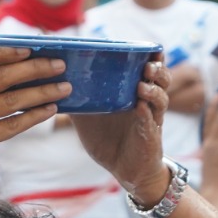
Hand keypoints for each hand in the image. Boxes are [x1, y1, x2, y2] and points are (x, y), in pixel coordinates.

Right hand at [0, 45, 66, 194]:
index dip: (6, 51)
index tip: (29, 48)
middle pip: (3, 76)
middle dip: (36, 68)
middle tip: (59, 66)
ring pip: (12, 100)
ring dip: (42, 92)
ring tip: (64, 88)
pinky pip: (12, 126)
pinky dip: (34, 117)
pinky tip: (50, 112)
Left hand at [72, 60, 171, 202]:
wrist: (123, 170)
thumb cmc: (109, 141)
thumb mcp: (89, 120)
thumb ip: (77, 104)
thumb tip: (54, 88)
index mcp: (135, 94)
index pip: (148, 71)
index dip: (152, 58)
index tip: (147, 47)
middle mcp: (147, 103)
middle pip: (162, 80)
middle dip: (158, 69)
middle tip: (148, 64)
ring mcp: (151, 119)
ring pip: (161, 99)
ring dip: (153, 90)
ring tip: (142, 84)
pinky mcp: (149, 136)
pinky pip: (150, 122)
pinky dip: (145, 114)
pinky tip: (139, 107)